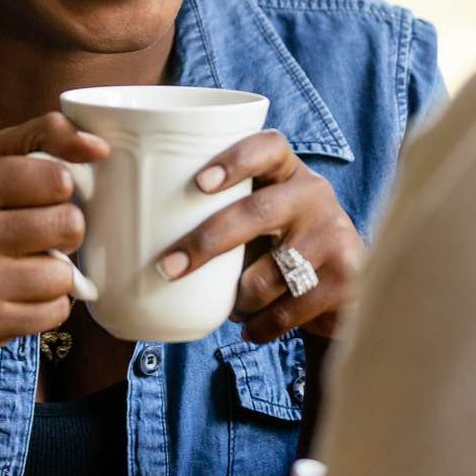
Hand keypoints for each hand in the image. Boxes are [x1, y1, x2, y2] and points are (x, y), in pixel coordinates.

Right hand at [0, 113, 107, 346]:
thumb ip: (41, 135)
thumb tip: (99, 148)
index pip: (58, 179)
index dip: (60, 187)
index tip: (41, 195)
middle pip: (69, 226)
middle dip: (64, 228)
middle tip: (40, 232)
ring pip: (65, 275)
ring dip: (57, 270)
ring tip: (29, 264)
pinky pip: (55, 313)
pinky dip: (49, 304)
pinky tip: (23, 293)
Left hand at [159, 130, 362, 342]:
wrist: (347, 290)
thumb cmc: (278, 246)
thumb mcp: (259, 217)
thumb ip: (219, 211)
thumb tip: (128, 228)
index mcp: (288, 171)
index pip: (267, 147)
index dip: (235, 160)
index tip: (199, 183)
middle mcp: (314, 195)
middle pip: (257, 213)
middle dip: (205, 242)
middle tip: (166, 267)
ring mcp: (333, 236)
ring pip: (264, 277)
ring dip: (239, 300)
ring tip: (236, 304)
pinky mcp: (345, 280)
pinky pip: (282, 313)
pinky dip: (257, 328)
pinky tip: (252, 328)